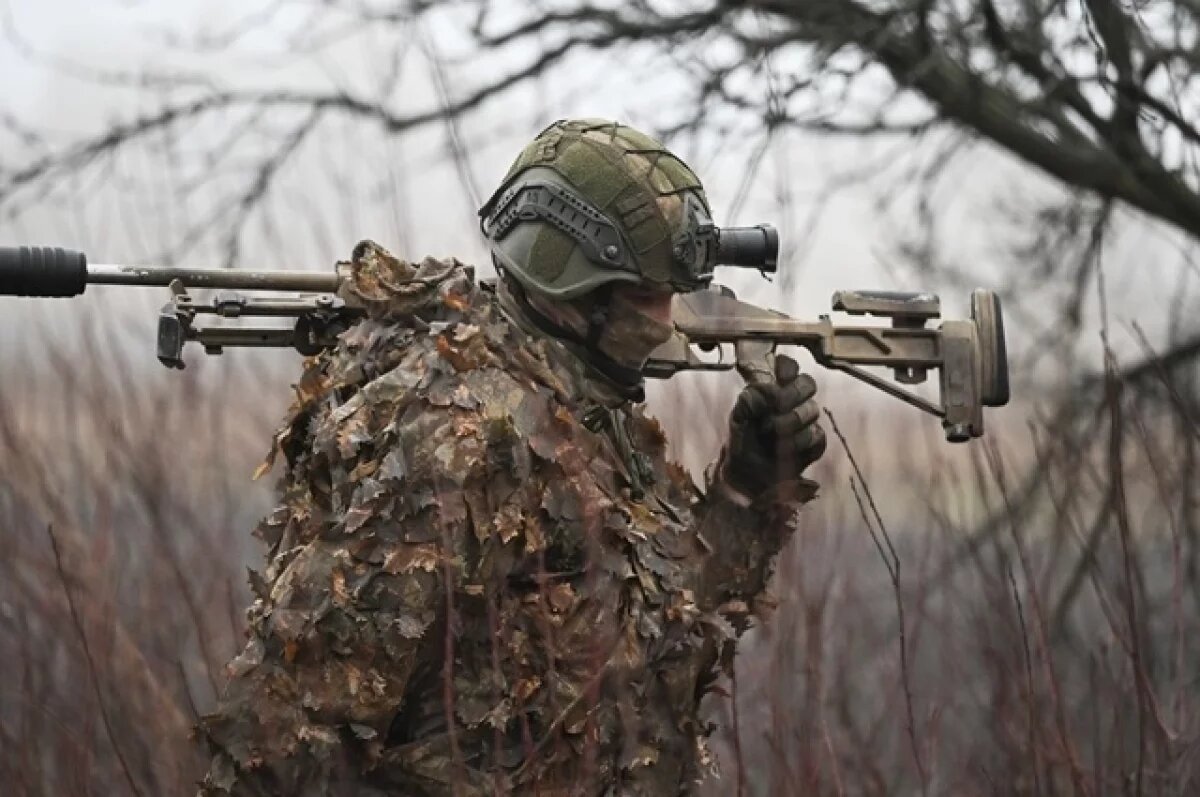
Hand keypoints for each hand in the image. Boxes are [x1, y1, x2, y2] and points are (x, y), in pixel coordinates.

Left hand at [720, 354, 825, 500]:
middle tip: (775, 408)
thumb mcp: (737, 422)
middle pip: (808, 383)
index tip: (779, 377)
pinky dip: (799, 442)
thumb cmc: (742, 444)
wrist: (747, 478)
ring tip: (770, 433)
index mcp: (773, 389)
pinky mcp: (815, 441)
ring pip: (812, 409)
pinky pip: (817, 434)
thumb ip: (746, 404)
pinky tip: (784, 448)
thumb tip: (757, 391)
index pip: (788, 366)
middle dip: (791, 395)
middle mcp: (793, 401)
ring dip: (790, 422)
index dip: (787, 368)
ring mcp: (806, 420)